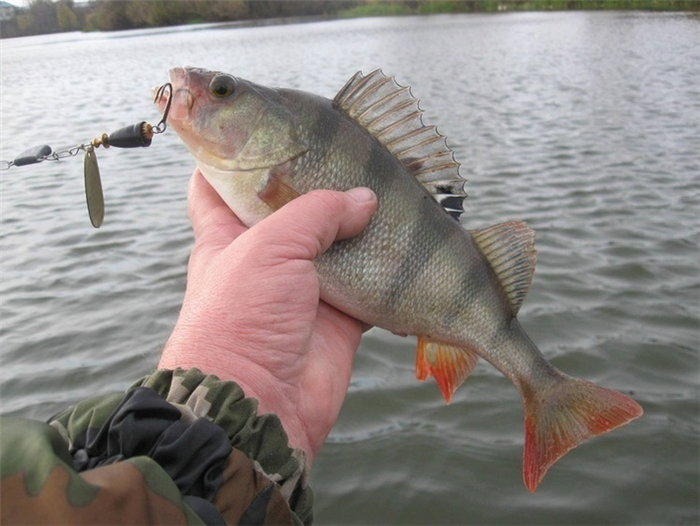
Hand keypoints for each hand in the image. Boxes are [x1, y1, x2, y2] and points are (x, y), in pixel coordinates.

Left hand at [159, 170, 377, 463]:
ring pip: (337, 243)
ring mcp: (304, 287)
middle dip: (319, 187)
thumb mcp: (268, 248)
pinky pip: (369, 282)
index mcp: (228, 234)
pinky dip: (387, 266)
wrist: (259, 404)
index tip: (257, 129)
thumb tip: (365, 201)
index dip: (231, 155)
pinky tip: (406, 239)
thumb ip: (318, 214)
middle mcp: (266, 258)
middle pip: (292, 210)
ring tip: (392, 187)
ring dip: (361, 224)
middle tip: (352, 156)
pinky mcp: (339, 315)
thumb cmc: (239, 318)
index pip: (217, 184)